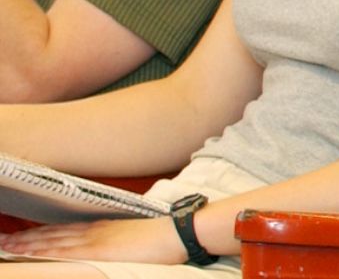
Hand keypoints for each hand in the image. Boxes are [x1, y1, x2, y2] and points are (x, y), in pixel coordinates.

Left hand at [0, 215, 187, 262]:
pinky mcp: (99, 249)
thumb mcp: (133, 238)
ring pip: (52, 241)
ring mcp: (94, 240)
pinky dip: (43, 250)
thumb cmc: (162, 238)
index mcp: (100, 229)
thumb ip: (114, 242)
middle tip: (2, 240)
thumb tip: (106, 249)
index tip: (18, 237)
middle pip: (51, 235)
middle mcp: (93, 232)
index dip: (37, 235)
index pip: (61, 232)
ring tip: (7, 245)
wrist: (178, 233)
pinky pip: (64, 250)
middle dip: (24, 239)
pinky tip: (29, 251)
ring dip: (27, 243)